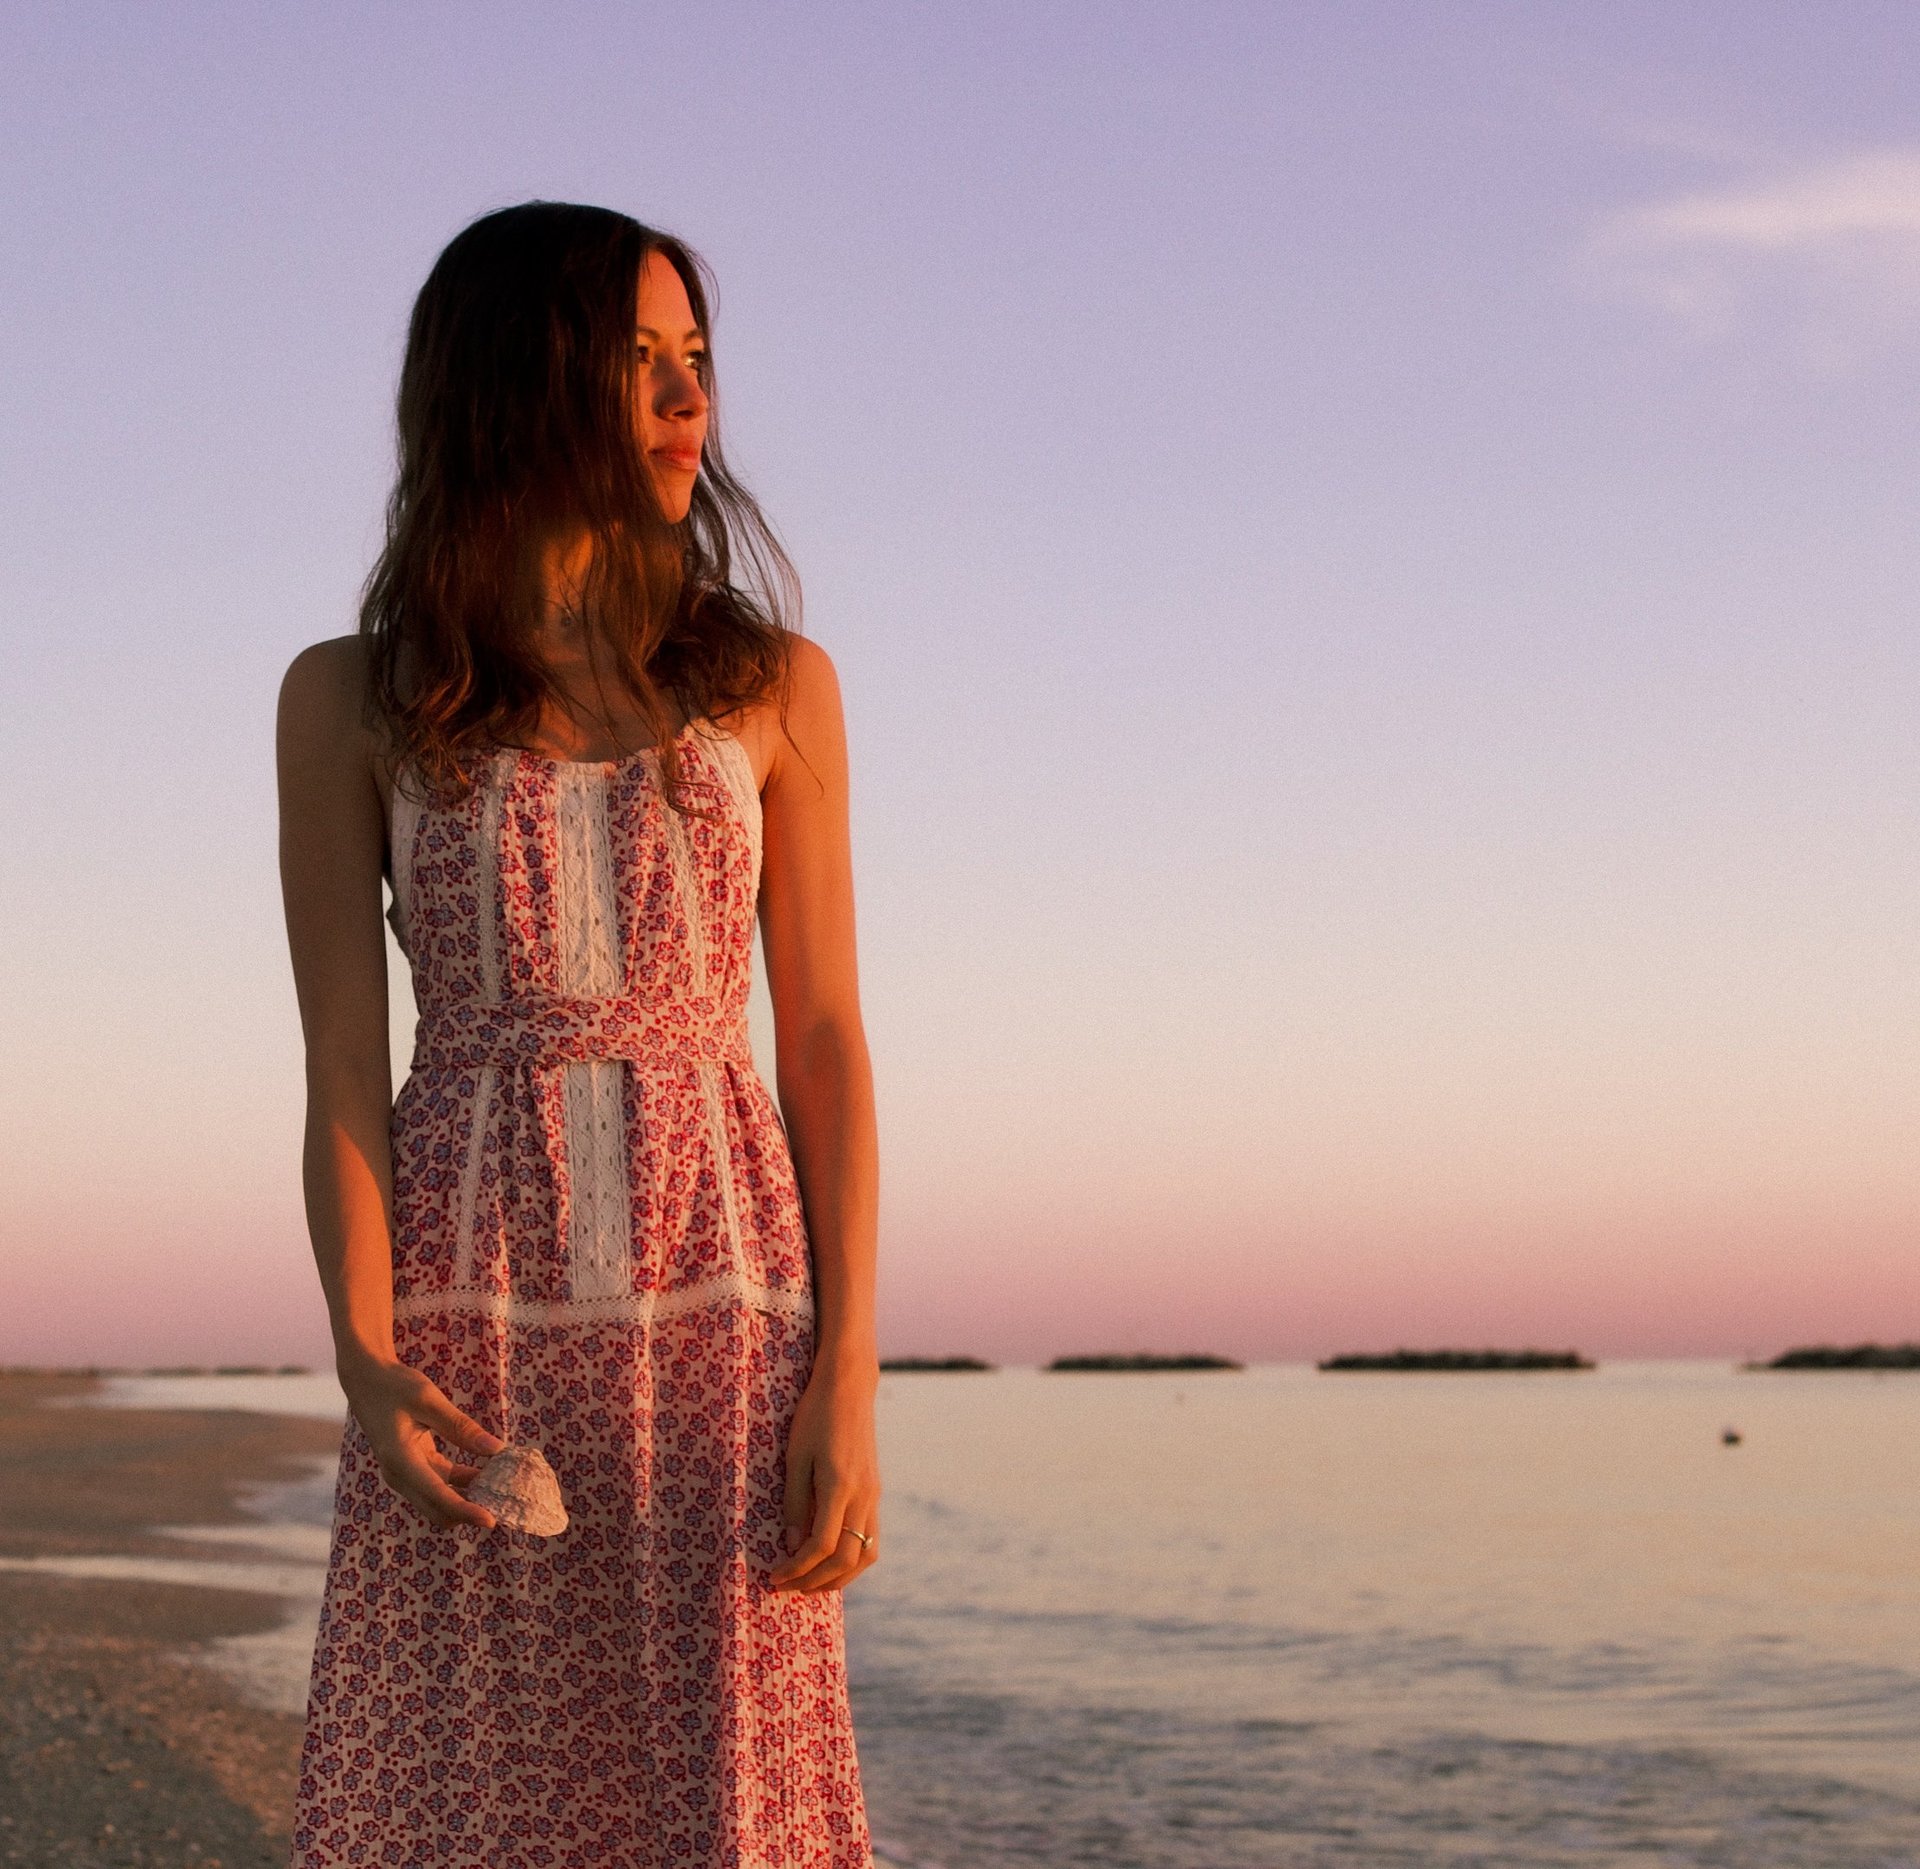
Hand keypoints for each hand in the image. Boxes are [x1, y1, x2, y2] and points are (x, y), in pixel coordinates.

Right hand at [339, 1353, 505, 1529]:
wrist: (367, 1380)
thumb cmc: (396, 1386)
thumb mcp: (430, 1400)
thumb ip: (461, 1427)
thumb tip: (496, 1449)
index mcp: (400, 1460)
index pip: (436, 1496)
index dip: (465, 1511)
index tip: (491, 1520)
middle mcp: (399, 1475)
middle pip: (437, 1509)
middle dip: (468, 1512)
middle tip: (504, 1504)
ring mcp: (404, 1474)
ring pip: (439, 1501)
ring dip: (467, 1498)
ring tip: (501, 1487)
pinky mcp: (412, 1468)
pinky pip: (439, 1485)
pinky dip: (461, 1484)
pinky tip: (485, 1472)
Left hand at [769, 1366, 880, 1592]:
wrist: (848, 1388)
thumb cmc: (814, 1416)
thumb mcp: (795, 1457)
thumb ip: (796, 1503)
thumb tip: (792, 1545)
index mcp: (840, 1486)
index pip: (822, 1546)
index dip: (796, 1569)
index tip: (774, 1575)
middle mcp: (863, 1496)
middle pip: (846, 1559)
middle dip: (815, 1581)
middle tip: (786, 1586)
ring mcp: (874, 1495)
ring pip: (866, 1554)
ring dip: (838, 1577)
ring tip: (809, 1583)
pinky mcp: (875, 1492)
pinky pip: (872, 1539)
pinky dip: (853, 1560)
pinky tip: (831, 1560)